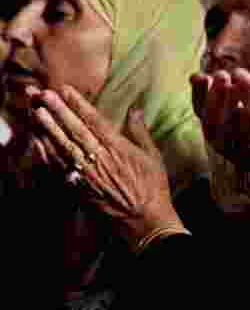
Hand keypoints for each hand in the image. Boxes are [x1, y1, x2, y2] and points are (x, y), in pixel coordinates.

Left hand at [28, 85, 182, 248]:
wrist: (143, 219)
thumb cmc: (152, 187)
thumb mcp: (153, 156)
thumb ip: (140, 132)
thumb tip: (135, 110)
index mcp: (119, 148)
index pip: (95, 121)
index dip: (79, 104)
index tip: (66, 90)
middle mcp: (99, 158)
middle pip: (75, 130)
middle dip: (58, 111)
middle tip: (43, 94)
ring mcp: (86, 173)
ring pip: (63, 147)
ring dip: (48, 129)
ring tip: (36, 112)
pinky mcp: (79, 187)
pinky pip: (59, 168)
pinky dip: (47, 154)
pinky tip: (38, 142)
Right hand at [191, 71, 249, 182]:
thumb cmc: (247, 131)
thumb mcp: (228, 112)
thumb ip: (217, 96)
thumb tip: (198, 74)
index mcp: (210, 125)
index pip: (198, 107)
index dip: (197, 92)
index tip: (200, 75)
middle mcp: (215, 137)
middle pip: (209, 115)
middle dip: (214, 94)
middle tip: (221, 75)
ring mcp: (230, 147)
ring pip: (224, 126)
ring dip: (228, 105)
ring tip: (234, 87)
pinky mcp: (248, 152)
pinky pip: (244, 137)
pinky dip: (244, 123)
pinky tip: (247, 109)